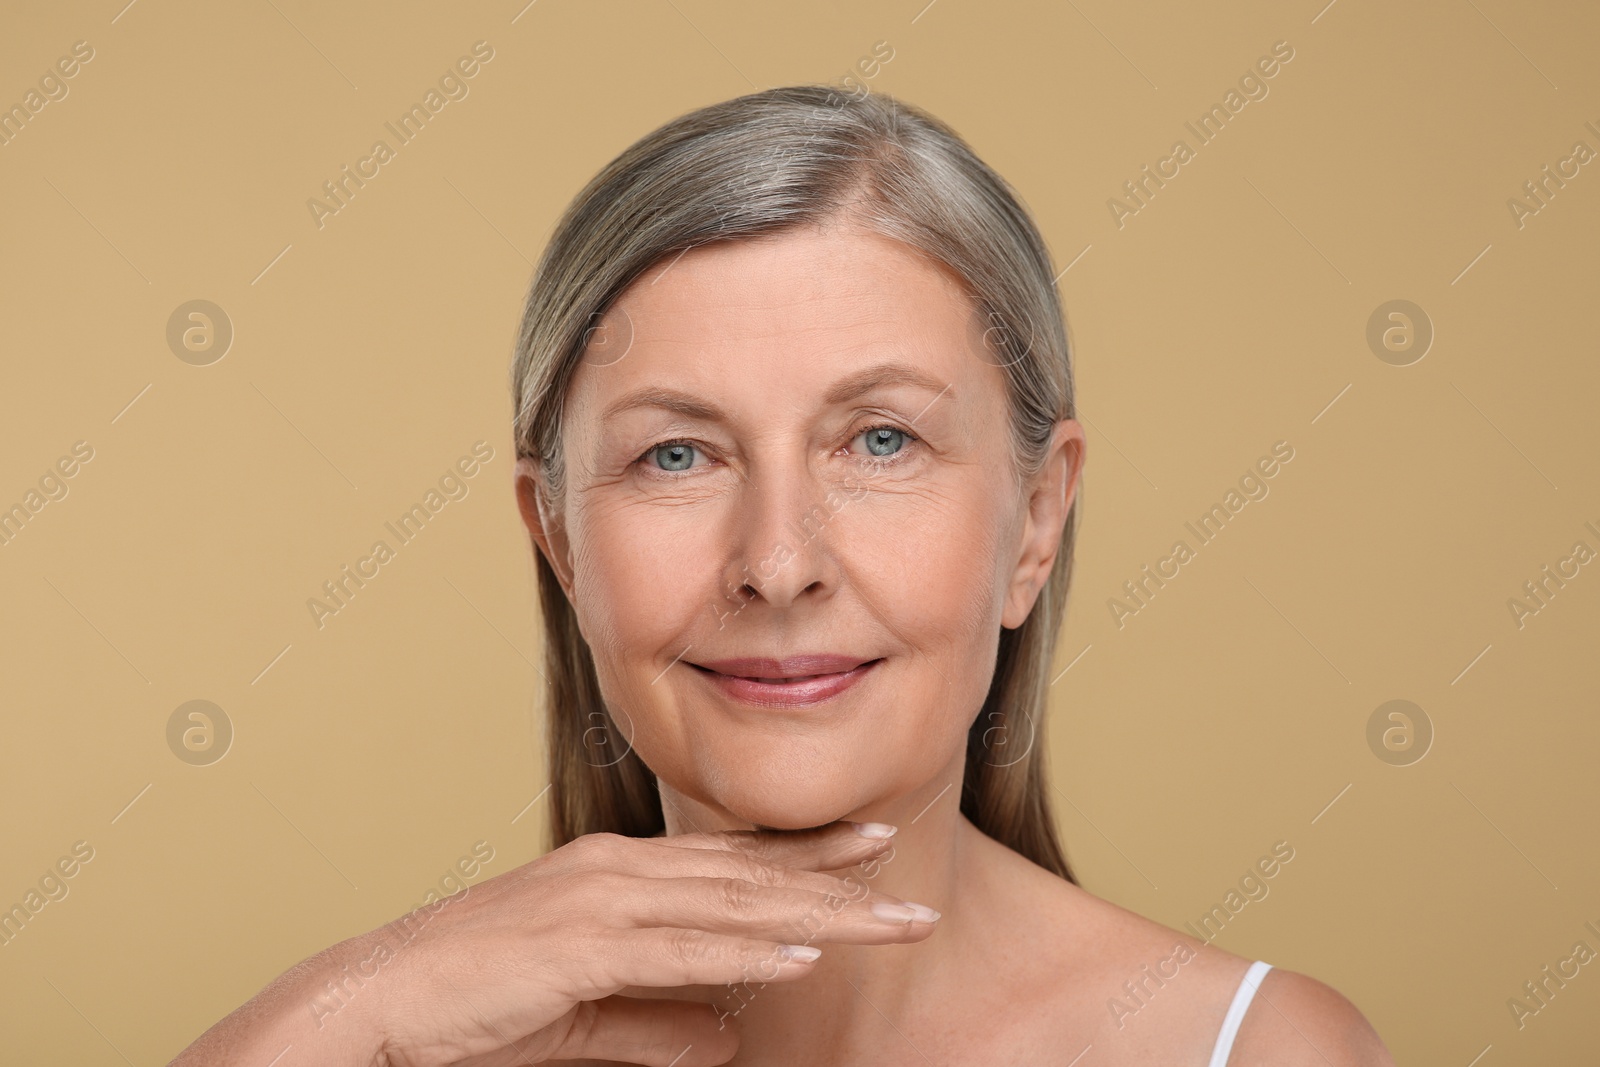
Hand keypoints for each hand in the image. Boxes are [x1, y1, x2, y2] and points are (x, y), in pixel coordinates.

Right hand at [367, 820, 933, 1065]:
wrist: (378, 1002)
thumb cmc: (474, 1003)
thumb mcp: (585, 1015)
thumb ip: (657, 1022)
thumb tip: (730, 1034)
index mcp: (617, 875)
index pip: (731, 864)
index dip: (806, 857)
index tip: (871, 848)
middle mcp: (617, 871)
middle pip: (748, 876)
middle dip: (835, 879)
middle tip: (907, 876)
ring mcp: (598, 901)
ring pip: (731, 907)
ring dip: (817, 914)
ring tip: (888, 919)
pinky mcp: (577, 946)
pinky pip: (675, 952)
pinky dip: (742, 954)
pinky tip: (797, 959)